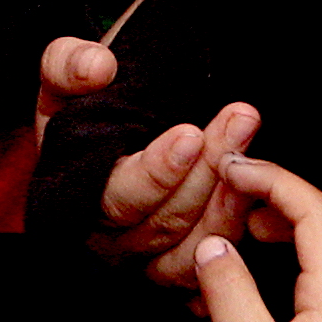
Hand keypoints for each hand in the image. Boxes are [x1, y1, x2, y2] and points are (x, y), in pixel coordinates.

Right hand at [40, 28, 254, 264]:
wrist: (111, 112)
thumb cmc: (86, 97)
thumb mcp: (63, 69)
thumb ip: (68, 63)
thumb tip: (96, 67)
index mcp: (73, 192)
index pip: (117, 196)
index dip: (157, 172)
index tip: (191, 134)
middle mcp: (107, 233)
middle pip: (164, 220)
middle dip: (207, 169)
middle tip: (240, 120)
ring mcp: (144, 250)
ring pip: (192, 241)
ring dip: (229, 197)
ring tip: (251, 143)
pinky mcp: (176, 258)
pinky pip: (210, 257)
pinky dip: (236, 224)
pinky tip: (258, 187)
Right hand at [184, 165, 321, 321]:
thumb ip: (229, 292)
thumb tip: (213, 244)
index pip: (313, 208)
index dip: (272, 177)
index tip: (229, 168)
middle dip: (280, 193)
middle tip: (232, 190)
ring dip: (288, 223)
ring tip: (244, 222)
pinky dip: (292, 254)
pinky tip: (262, 271)